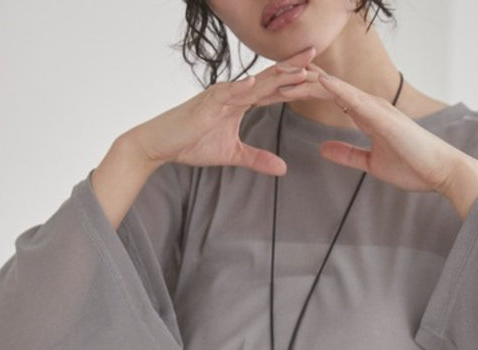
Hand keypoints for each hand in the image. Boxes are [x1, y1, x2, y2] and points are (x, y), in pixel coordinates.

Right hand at [125, 47, 317, 175]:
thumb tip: (283, 168)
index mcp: (241, 101)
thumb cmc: (191, 143)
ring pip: (253, 82)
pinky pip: (226, 94)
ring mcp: (220, 96)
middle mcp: (233, 92)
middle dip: (291, 66)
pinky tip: (255, 83)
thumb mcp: (232, 155)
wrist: (161, 144)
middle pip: (268, 77)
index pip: (273, 88)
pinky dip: (241, 89)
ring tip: (298, 67)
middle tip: (315, 53)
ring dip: (275, 75)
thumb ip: (257, 159)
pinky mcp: (206, 104)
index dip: (294, 80)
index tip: (316, 74)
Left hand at [276, 62, 477, 214]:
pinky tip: (317, 83)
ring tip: (282, 75)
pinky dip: (334, 90)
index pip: (327, 97)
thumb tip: (322, 149)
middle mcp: (369, 104)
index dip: (302, 91)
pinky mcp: (383, 117)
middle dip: (298, 83)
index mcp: (365, 114)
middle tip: (270, 79)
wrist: (441, 171)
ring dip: (309, 81)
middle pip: (325, 87)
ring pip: (335, 88)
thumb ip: (347, 154)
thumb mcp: (370, 163)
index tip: (277, 91)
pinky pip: (354, 100)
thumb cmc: (412, 167)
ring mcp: (376, 108)